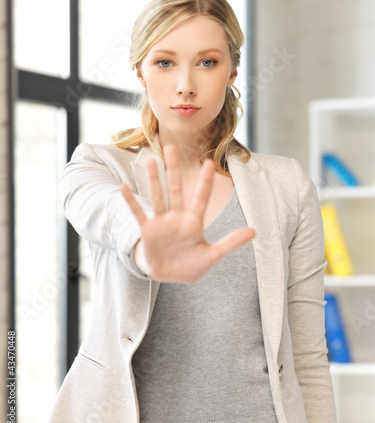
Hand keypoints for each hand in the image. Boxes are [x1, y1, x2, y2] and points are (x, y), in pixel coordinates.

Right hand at [120, 144, 254, 283]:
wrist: (169, 276)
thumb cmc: (191, 265)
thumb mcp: (212, 256)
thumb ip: (231, 242)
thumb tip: (255, 231)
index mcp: (194, 222)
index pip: (201, 197)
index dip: (205, 181)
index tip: (209, 162)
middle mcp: (177, 217)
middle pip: (175, 189)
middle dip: (173, 169)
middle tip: (171, 146)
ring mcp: (161, 222)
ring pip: (157, 196)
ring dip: (153, 179)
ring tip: (150, 160)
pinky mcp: (148, 231)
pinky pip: (138, 213)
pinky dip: (130, 201)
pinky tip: (123, 187)